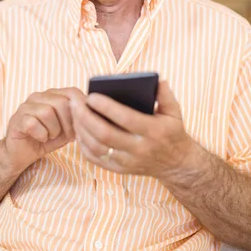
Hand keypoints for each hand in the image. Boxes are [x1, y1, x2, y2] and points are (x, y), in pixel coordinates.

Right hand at [4, 87, 85, 172]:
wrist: (22, 153)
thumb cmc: (46, 138)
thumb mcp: (67, 129)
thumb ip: (78, 120)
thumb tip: (93, 114)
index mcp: (52, 95)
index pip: (72, 92)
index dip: (80, 109)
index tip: (81, 126)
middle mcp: (38, 96)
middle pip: (61, 102)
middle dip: (67, 123)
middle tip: (65, 135)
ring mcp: (26, 107)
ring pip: (47, 112)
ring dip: (53, 130)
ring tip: (50, 136)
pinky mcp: (17, 119)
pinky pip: (33, 123)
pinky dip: (41, 135)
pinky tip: (40, 139)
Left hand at [71, 80, 193, 178]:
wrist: (176, 164)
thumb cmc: (172, 132)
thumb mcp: (174, 112)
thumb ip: (165, 95)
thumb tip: (157, 80)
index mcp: (153, 131)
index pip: (126, 118)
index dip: (106, 107)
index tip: (92, 95)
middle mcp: (140, 148)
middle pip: (105, 134)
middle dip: (86, 117)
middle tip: (75, 102)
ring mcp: (128, 161)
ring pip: (97, 147)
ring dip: (81, 129)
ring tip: (74, 113)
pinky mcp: (120, 170)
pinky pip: (95, 159)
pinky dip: (83, 144)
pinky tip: (78, 130)